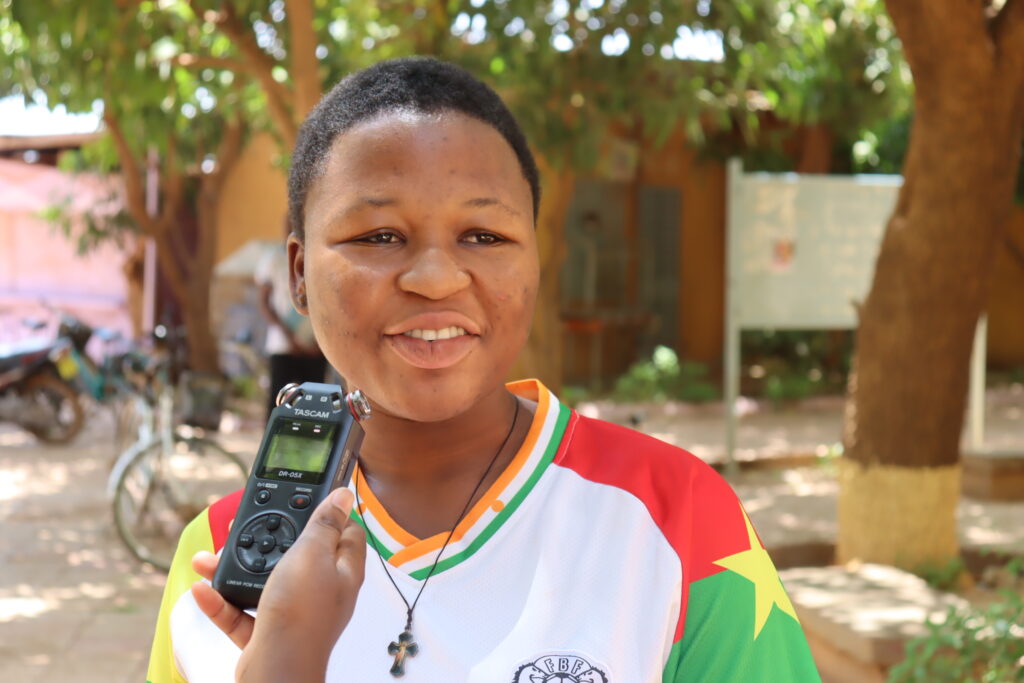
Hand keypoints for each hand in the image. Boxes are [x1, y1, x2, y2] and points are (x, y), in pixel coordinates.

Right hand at [190, 488, 366, 681]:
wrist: (276, 669)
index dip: (329, 514)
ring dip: (235, 567)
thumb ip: (324, 524)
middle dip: (268, 538)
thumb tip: (343, 495)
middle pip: (297, 554)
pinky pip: (242, 612)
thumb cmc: (300, 613)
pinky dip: (222, 601)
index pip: (345, 533)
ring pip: (264, 582)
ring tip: (209, 556)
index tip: (306, 499)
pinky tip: (202, 590)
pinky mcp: (268, 634)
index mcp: (342, 570)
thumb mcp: (312, 553)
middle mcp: (321, 591)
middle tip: (244, 524)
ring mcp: (295, 613)